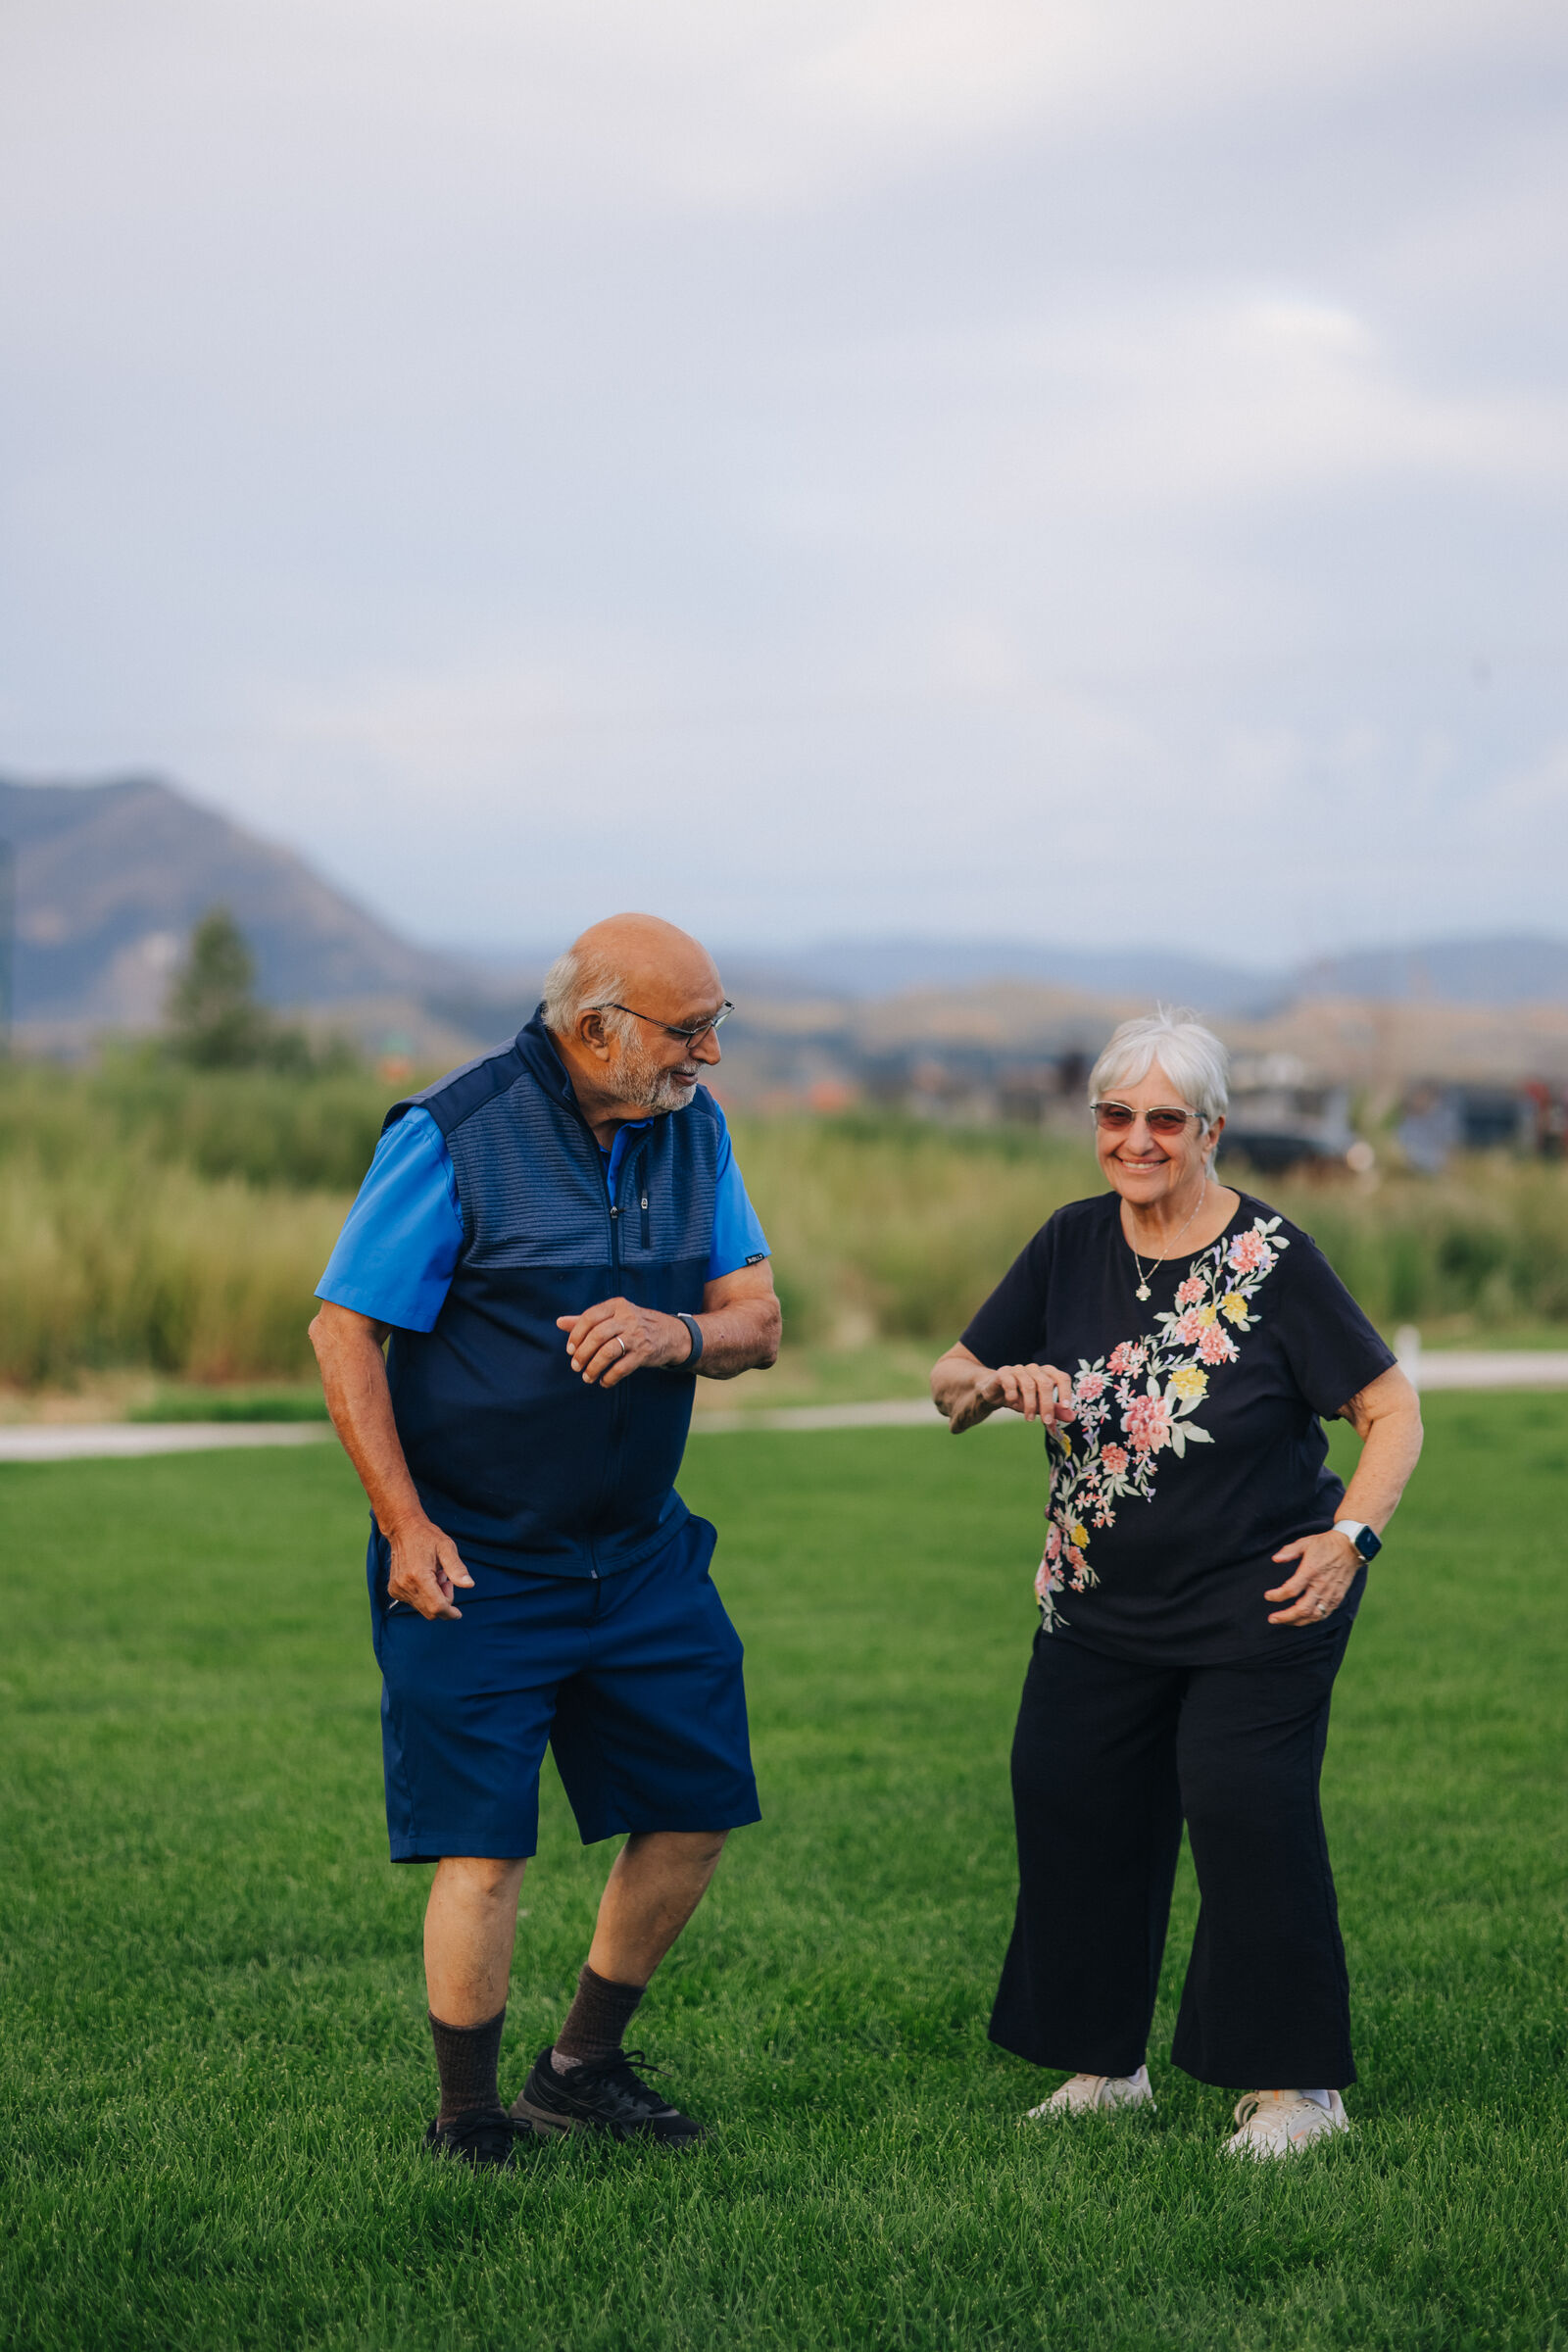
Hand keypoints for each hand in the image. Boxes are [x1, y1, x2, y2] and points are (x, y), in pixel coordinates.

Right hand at [387, 1517, 474, 1621]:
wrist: (403, 1530)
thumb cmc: (427, 1537)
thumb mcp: (446, 1547)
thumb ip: (457, 1568)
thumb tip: (469, 1585)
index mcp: (419, 1576)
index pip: (437, 1607)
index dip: (450, 1613)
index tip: (458, 1613)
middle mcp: (405, 1585)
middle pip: (430, 1611)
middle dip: (443, 1601)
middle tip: (446, 1579)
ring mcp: (397, 1588)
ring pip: (423, 1608)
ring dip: (434, 1597)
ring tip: (435, 1575)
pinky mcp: (394, 1590)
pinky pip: (414, 1602)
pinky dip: (424, 1595)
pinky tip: (426, 1578)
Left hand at [556, 1296, 690, 1387]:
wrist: (672, 1334)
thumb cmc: (635, 1325)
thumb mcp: (614, 1316)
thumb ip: (586, 1320)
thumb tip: (559, 1322)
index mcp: (617, 1305)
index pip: (590, 1317)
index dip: (576, 1335)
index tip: (570, 1349)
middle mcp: (627, 1318)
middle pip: (597, 1335)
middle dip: (582, 1353)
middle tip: (575, 1366)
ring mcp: (637, 1336)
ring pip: (608, 1352)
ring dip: (593, 1368)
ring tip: (587, 1377)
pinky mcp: (645, 1353)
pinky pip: (621, 1368)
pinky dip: (609, 1377)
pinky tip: (604, 1381)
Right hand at [951, 1361, 1075, 1432]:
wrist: (994, 1393)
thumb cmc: (1021, 1399)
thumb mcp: (1039, 1406)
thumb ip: (1055, 1410)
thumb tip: (1073, 1418)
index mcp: (1047, 1374)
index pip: (1062, 1377)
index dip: (1066, 1391)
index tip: (1066, 1408)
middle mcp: (1034, 1369)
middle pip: (1045, 1383)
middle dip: (1047, 1404)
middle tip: (1047, 1421)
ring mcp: (1018, 1369)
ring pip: (1028, 1385)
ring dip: (1030, 1404)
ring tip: (1027, 1419)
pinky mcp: (1003, 1372)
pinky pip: (1010, 1382)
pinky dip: (1013, 1395)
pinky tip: (1012, 1403)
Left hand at [1264, 1529, 1360, 1627]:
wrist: (1351, 1547)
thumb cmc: (1325, 1544)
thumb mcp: (1305, 1542)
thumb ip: (1289, 1551)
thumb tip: (1275, 1559)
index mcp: (1311, 1571)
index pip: (1291, 1590)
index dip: (1277, 1596)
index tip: (1268, 1596)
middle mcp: (1321, 1585)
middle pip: (1302, 1609)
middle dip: (1285, 1617)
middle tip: (1272, 1619)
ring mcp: (1331, 1593)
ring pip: (1313, 1616)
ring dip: (1297, 1621)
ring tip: (1285, 1621)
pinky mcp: (1338, 1598)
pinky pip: (1324, 1614)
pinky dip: (1311, 1619)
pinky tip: (1302, 1619)